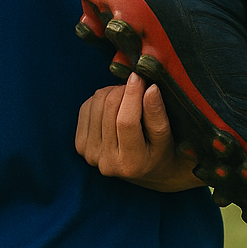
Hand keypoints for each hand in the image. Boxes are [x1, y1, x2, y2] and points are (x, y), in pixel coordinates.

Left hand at [75, 73, 201, 191]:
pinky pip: (86, 106)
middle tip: (138, 86)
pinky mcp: (80, 144)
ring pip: (96, 103)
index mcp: (131, 164)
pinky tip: (115, 107)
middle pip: (108, 109)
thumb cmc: (162, 152)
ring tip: (129, 99)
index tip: (139, 76)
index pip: (126, 121)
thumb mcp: (166, 137)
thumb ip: (157, 114)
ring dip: (113, 92)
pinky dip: (101, 99)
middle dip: (124, 90)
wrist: (147, 171)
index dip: (132, 95)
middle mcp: (106, 162)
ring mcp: (90, 154)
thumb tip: (151, 88)